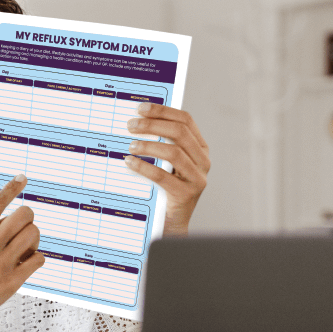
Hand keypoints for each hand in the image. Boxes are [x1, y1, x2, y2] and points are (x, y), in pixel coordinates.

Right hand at [0, 175, 43, 331]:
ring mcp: (3, 262)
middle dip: (28, 218)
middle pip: (24, 214)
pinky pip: (38, 259)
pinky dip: (36, 258)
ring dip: (33, 238)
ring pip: (34, 234)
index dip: (12, 187)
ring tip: (25, 247)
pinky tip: (27, 262)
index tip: (22, 179)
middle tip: (24, 226)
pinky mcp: (13, 279)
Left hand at [125, 103, 209, 235]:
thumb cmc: (166, 190)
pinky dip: (144, 167)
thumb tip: (137, 123)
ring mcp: (197, 178)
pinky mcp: (186, 194)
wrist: (172, 223)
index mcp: (200, 149)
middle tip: (131, 126)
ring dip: (148, 146)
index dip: (163, 111)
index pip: (185, 120)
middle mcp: (202, 161)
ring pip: (173, 152)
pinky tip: (130, 162)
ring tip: (131, 146)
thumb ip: (161, 145)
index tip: (141, 108)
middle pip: (179, 133)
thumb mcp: (168, 164)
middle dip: (153, 125)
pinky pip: (162, 176)